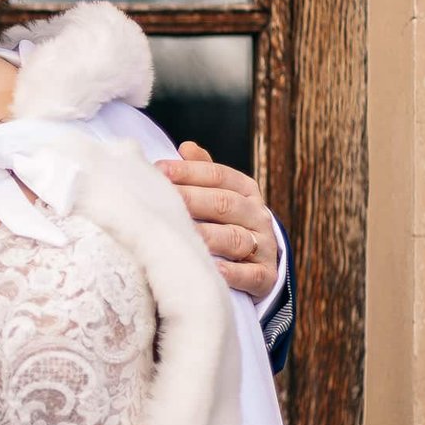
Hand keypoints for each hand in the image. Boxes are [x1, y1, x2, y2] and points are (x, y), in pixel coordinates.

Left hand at [154, 141, 279, 299]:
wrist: (258, 259)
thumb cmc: (225, 220)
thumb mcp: (219, 192)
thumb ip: (202, 170)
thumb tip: (186, 147)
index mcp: (245, 190)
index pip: (218, 175)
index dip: (188, 171)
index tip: (158, 171)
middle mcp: (257, 215)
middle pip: (224, 204)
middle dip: (190, 200)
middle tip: (160, 201)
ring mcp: (263, 246)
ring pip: (235, 238)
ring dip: (207, 236)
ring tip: (181, 234)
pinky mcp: (266, 276)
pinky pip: (251, 275)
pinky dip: (232, 273)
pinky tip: (211, 269)